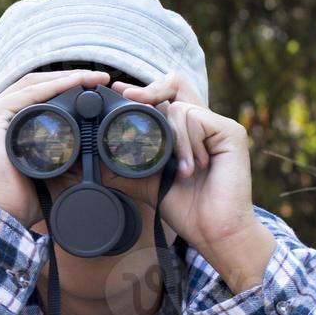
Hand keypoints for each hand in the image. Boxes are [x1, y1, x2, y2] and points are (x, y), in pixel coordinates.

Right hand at [0, 70, 112, 227]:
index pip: (34, 94)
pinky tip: (75, 83)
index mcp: (1, 123)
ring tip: (93, 78)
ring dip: (65, 78)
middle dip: (68, 78)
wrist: (5, 214)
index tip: (94, 86)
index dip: (64, 86)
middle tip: (100, 78)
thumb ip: (65, 157)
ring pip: (32, 85)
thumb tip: (94, 151)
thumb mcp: (49, 169)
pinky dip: (53, 86)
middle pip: (33, 85)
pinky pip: (28, 95)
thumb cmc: (22, 197)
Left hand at [109, 74, 272, 290]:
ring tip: (179, 169)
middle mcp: (202, 122)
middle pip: (176, 83)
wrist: (210, 231)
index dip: (143, 91)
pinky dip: (185, 143)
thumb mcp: (143, 179)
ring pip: (178, 107)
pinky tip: (191, 169)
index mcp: (184, 130)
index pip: (164, 95)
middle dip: (150, 90)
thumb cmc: (181, 206)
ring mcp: (218, 125)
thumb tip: (84, 157)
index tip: (118, 91)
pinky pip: (195, 118)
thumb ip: (120, 164)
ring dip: (170, 138)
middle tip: (131, 98)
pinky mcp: (231, 132)